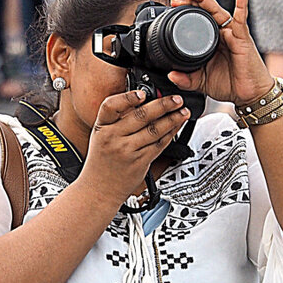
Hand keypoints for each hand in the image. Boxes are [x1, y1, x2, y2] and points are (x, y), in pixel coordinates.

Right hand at [80, 90, 190, 206]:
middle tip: (176, 99)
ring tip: (184, 111)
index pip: (111, 106)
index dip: (128, 97)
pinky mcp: (139, 162)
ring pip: (154, 130)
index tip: (142, 93)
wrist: (98, 189)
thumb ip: (117, 119)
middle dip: (163, 105)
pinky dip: (171, 133)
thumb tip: (144, 101)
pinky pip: (159, 144)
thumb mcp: (101, 136)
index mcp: (101, 127)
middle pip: (141, 116)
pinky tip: (177, 126)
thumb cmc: (101, 161)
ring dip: (173, 119)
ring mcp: (127, 151)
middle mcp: (113, 138)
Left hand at [167, 0, 273, 106]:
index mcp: (210, 41)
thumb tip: (171, 75)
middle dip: (190, 2)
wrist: (249, 95)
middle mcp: (221, 34)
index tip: (170, 8)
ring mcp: (232, 34)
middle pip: (205, 12)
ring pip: (217, 11)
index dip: (184, 12)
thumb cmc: (230, 84)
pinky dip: (243, 6)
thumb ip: (186, 80)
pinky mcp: (243, 39)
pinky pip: (242, 20)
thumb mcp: (202, 82)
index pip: (196, 20)